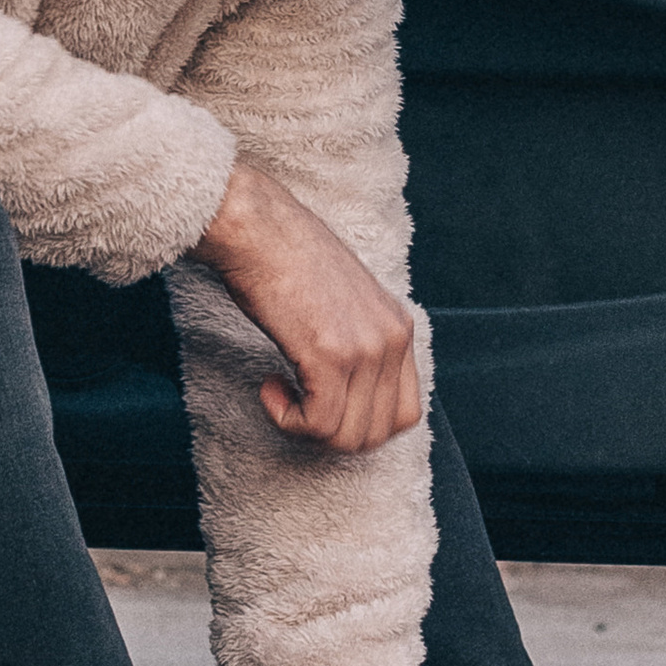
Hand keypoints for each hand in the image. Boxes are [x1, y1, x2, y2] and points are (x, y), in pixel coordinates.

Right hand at [195, 161, 422, 451]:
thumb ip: (360, 339)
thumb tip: (350, 391)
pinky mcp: (330, 355)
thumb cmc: (287, 260)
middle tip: (298, 406)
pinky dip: (288, 421)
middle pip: (378, 434)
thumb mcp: (345, 300)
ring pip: (348, 438)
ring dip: (307, 431)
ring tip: (280, 394)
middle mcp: (392, 340)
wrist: (258, 228)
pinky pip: (319, 425)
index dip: (362, 425)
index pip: (406, 414)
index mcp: (400, 327)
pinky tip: (270, 387)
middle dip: (332, 436)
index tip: (324, 405)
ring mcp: (365, 349)